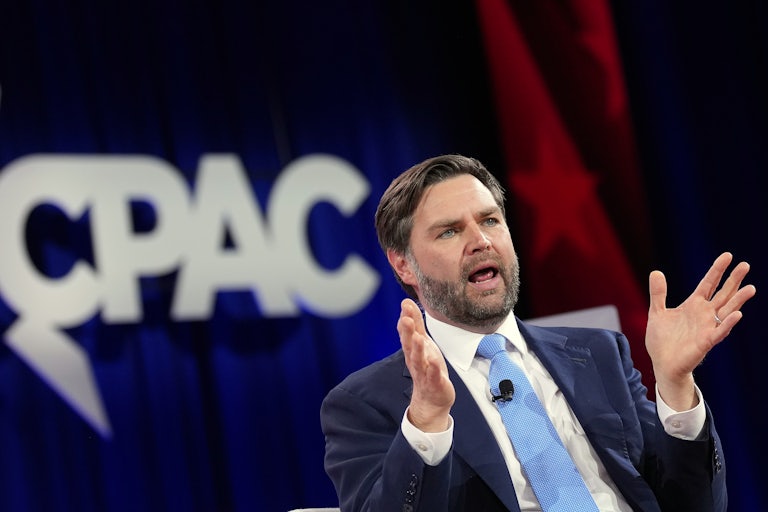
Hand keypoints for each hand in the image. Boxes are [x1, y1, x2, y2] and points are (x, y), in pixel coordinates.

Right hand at [397, 298, 454, 431]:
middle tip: (406, 318)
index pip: (407, 331)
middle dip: (407, 331)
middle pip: (409, 344)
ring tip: (417, 337)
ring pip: (418, 359)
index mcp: (412, 348)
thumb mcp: (422, 342)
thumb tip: (406, 303)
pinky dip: (432, 369)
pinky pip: (433, 375)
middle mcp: (415, 359)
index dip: (406, 317)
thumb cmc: (427, 367)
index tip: (405, 304)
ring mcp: (424, 371)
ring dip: (417, 349)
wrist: (431, 398)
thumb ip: (415, 324)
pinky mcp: (434, 383)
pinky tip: (433, 361)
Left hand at [646, 252, 755, 408]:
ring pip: (727, 310)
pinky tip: (737, 314)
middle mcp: (704, 314)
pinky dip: (728, 323)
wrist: (662, 363)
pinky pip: (720, 331)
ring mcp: (707, 327)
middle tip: (746, 265)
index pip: (708, 283)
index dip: (717, 270)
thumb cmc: (662, 340)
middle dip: (734, 280)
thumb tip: (656, 271)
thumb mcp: (657, 312)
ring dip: (738, 300)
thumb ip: (658, 293)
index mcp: (693, 305)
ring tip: (750, 287)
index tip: (728, 255)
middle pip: (723, 293)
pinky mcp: (706, 342)